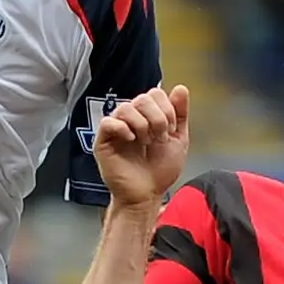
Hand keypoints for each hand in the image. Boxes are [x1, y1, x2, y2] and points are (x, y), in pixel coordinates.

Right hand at [93, 84, 190, 209]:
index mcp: (147, 116)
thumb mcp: (179, 140)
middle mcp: (131, 119)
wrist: (147, 194)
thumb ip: (181, 114)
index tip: (170, 131)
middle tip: (159, 139)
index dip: (166, 109)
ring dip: (142, 125)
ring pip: (126, 107)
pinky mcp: (103, 141)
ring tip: (145, 143)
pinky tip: (132, 141)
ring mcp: (116, 129)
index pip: (154, 94)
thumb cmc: (159, 171)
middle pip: (142, 98)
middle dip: (157, 118)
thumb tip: (180, 88)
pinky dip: (123, 129)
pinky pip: (108, 122)